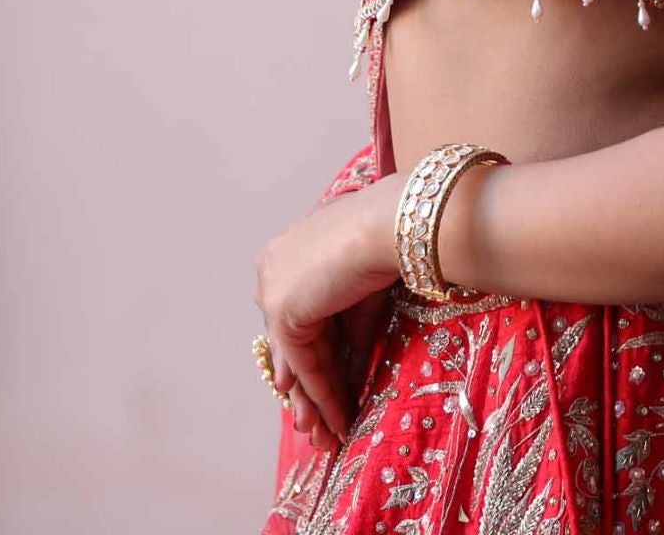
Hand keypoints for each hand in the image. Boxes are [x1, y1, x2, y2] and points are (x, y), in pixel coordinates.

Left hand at [254, 176, 401, 455]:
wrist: (391, 226)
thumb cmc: (388, 247)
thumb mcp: (361, 299)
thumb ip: (344, 333)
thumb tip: (341, 371)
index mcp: (287, 257)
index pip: (299, 320)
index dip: (314, 361)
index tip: (326, 393)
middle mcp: (272, 272)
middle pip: (292, 344)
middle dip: (309, 392)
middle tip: (319, 429)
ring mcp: (273, 291)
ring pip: (296, 360)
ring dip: (314, 404)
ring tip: (327, 438)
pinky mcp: (283, 312)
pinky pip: (305, 365)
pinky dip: (323, 396)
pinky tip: (338, 421)